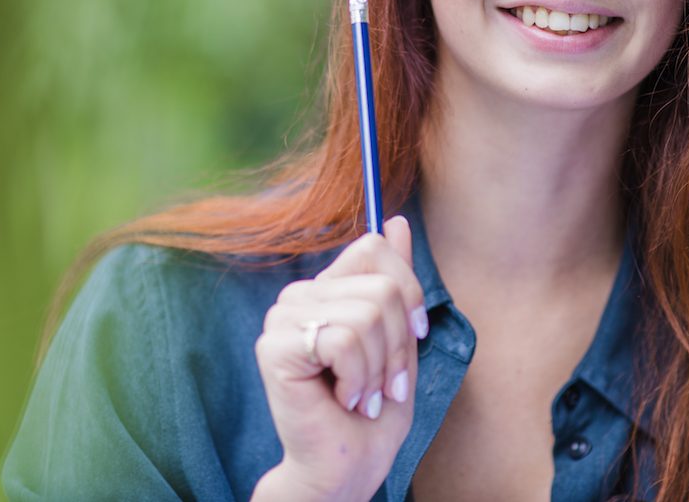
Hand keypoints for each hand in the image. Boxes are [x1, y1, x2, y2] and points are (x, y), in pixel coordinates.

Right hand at [253, 215, 427, 501]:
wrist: (346, 467)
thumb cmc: (372, 411)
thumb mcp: (398, 338)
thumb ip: (395, 282)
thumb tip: (398, 221)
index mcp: (326, 288)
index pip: (374, 248)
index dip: (408, 291)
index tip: (414, 335)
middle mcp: (299, 296)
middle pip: (380, 286)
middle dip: (399, 345)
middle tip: (385, 385)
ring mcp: (282, 319)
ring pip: (367, 314)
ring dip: (380, 368)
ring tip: (362, 395)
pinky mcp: (274, 347)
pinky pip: (344, 340)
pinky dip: (358, 378)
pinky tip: (342, 400)